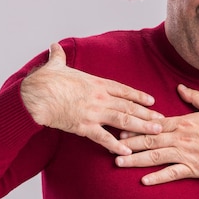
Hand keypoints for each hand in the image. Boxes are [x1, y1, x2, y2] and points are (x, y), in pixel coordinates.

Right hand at [20, 43, 162, 154]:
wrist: (35, 96)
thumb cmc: (44, 80)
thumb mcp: (54, 65)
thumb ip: (58, 56)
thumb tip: (54, 46)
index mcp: (95, 83)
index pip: (123, 89)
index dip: (139, 96)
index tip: (152, 100)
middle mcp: (100, 98)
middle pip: (129, 106)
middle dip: (148, 114)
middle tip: (163, 121)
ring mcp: (93, 113)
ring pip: (124, 120)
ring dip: (141, 126)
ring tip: (155, 132)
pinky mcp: (84, 127)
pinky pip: (104, 138)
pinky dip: (116, 145)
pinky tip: (128, 151)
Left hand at [115, 84, 198, 184]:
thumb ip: (195, 97)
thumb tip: (180, 87)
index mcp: (184, 122)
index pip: (154, 124)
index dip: (135, 126)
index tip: (120, 128)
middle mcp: (181, 138)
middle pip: (149, 140)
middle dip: (128, 144)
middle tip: (110, 146)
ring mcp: (186, 154)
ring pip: (156, 157)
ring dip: (135, 160)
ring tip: (118, 163)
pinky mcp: (193, 169)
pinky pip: (172, 174)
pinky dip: (158, 178)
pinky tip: (143, 181)